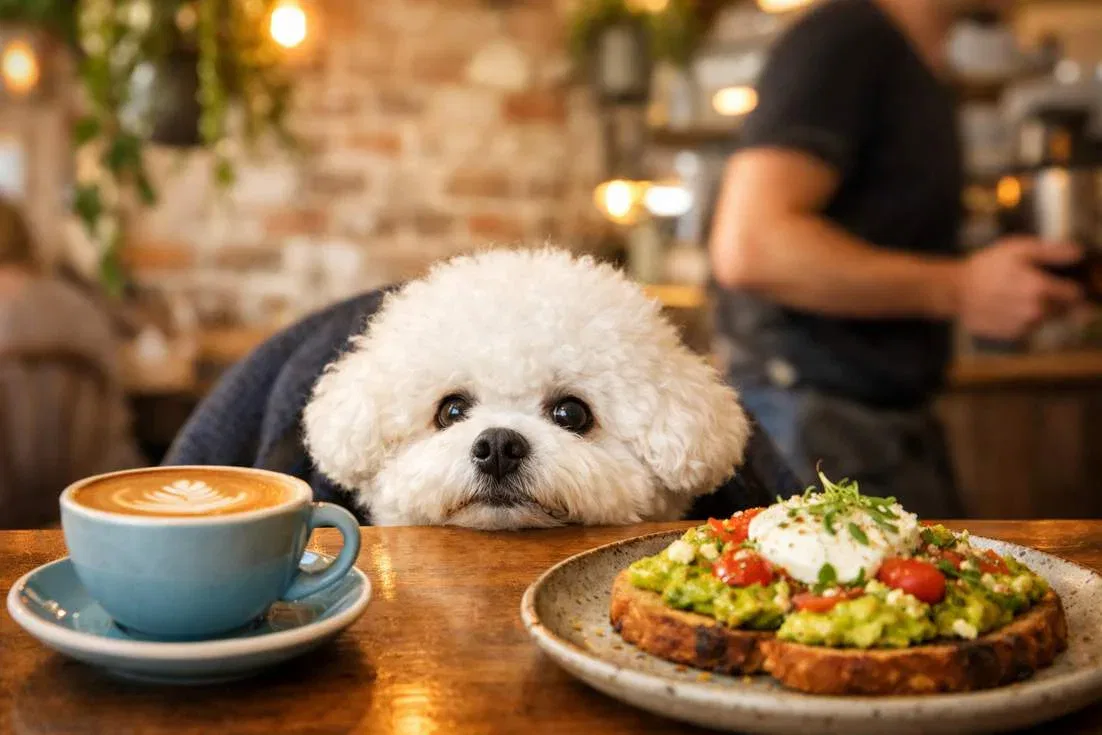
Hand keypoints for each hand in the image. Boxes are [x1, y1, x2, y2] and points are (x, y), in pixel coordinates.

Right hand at [958, 237, 1084, 339]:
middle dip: (1055, 298)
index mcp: (1041, 289)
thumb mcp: (1018, 248)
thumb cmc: (986, 266)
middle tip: (1033, 285)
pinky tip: (1009, 306)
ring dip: (1040, 309)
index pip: (1075, 294)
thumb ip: (1052, 251)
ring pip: (1047, 319)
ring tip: (1018, 295)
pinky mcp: (1012, 335)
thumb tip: (1079, 254)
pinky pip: (1030, 328)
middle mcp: (1035, 312)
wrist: (956, 291)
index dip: (1069, 285)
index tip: (1059, 280)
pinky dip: (1025, 319)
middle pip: (1063, 309)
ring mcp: (1023, 326)